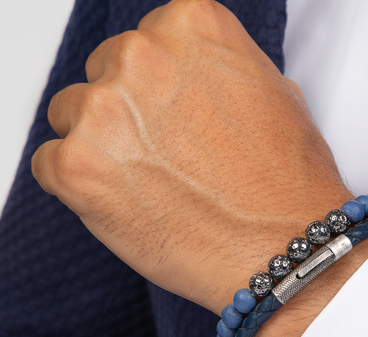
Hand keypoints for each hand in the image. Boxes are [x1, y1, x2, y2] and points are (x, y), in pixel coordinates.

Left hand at [32, 0, 367, 336]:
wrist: (286, 250)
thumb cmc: (288, 185)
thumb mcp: (273, 97)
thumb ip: (219, 74)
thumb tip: (192, 86)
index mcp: (190, 26)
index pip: (147, 41)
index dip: (159, 88)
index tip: (171, 118)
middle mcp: (141, 55)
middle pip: (103, 74)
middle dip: (126, 114)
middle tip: (163, 158)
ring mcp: (103, 111)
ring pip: (70, 117)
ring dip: (100, 148)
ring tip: (149, 186)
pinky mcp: (76, 167)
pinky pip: (50, 164)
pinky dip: (78, 186)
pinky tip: (125, 205)